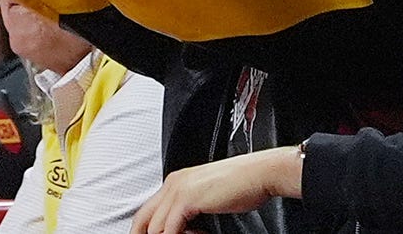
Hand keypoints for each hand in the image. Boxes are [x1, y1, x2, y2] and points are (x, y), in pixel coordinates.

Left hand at [130, 147, 301, 233]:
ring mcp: (179, 189)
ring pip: (155, 227)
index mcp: (176, 181)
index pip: (148, 211)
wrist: (259, 174)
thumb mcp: (208, 198)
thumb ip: (191, 211)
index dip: (147, 230)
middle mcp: (173, 183)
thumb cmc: (242, 185)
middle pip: (143, 219)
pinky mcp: (188, 198)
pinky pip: (169, 229)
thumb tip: (183, 229)